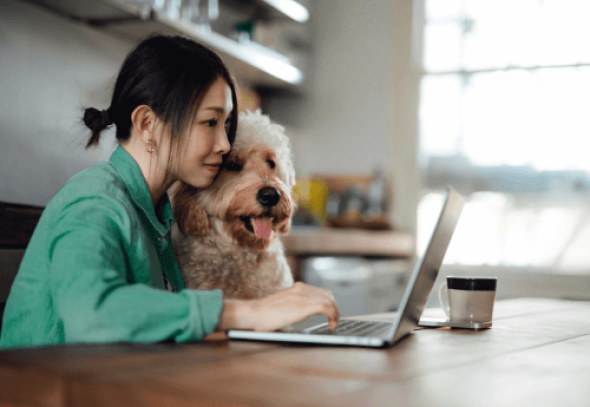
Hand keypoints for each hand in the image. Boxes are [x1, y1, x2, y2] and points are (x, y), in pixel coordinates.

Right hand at [216, 282, 338, 331]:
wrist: (253, 313)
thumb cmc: (263, 314)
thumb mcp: (282, 305)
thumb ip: (293, 305)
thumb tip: (300, 314)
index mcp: (297, 287)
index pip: (321, 292)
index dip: (329, 304)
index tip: (330, 315)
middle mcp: (302, 289)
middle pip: (329, 295)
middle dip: (335, 309)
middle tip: (334, 321)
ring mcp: (303, 296)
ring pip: (330, 301)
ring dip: (336, 314)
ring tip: (334, 324)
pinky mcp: (304, 306)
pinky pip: (327, 308)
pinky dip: (333, 317)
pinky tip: (331, 326)